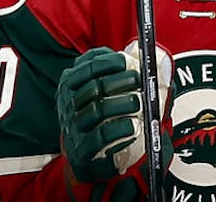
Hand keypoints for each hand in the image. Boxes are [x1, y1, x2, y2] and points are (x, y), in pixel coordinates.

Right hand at [56, 47, 163, 186]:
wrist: (96, 158)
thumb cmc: (107, 117)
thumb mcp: (111, 91)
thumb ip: (125, 71)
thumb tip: (147, 56)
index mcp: (72, 85)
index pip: (85, 68)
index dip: (107, 62)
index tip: (127, 61)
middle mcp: (68, 105)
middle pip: (92, 88)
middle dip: (119, 81)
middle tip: (139, 80)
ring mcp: (73, 128)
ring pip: (96, 111)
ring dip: (121, 104)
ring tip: (138, 102)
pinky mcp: (82, 150)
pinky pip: (99, 138)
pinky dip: (119, 129)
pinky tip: (134, 126)